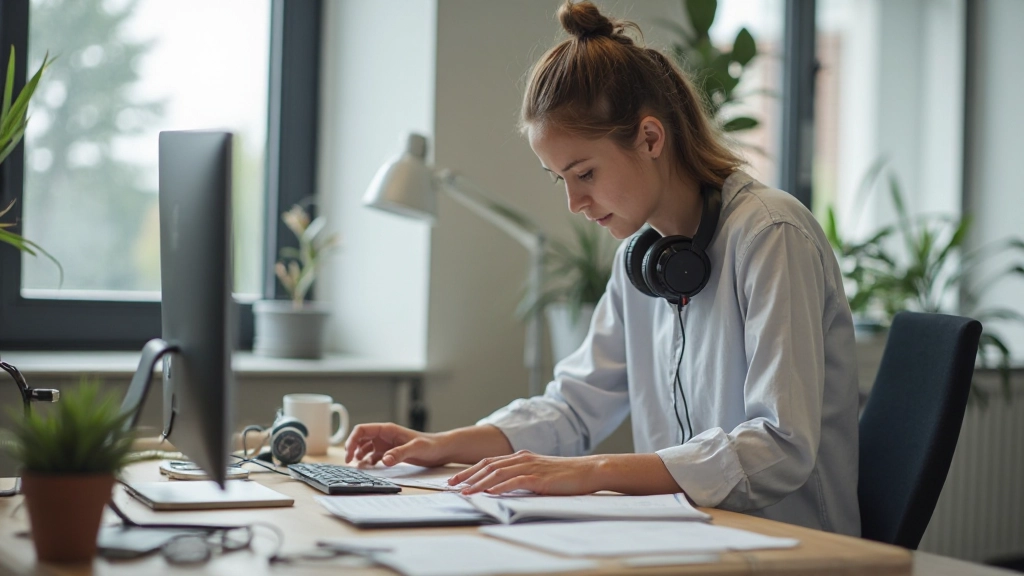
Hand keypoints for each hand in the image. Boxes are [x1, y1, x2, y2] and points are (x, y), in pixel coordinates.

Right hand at [343, 423, 449, 467]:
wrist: (442, 450)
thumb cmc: (431, 445)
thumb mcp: (415, 448)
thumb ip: (400, 453)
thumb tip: (384, 460)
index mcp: (388, 430)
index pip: (362, 430)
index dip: (352, 440)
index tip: (349, 455)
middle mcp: (385, 436)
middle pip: (360, 438)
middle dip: (352, 449)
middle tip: (349, 462)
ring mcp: (387, 444)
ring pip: (365, 448)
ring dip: (359, 456)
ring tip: (358, 467)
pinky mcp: (391, 453)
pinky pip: (374, 456)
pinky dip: (368, 462)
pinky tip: (368, 469)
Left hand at [448, 450, 599, 495]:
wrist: (588, 470)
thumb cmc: (565, 475)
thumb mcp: (539, 474)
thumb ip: (521, 477)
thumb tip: (501, 488)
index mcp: (521, 457)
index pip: (489, 462)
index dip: (470, 470)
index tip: (456, 480)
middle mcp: (522, 458)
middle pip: (488, 466)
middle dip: (467, 476)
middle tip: (451, 486)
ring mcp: (530, 466)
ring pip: (497, 473)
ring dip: (479, 483)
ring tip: (465, 492)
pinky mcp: (538, 477)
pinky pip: (514, 481)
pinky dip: (499, 486)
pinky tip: (489, 492)